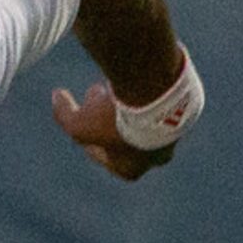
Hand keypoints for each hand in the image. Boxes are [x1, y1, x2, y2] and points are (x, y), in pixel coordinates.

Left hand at [51, 81, 173, 181]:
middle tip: (97, 96)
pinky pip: (161, 102)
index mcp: (134, 168)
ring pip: (146, 118)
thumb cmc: (115, 116)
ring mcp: (175, 133)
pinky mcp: (185, 110)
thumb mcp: (79, 121)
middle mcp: (158, 155)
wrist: (157, 90)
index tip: (82, 121)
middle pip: (128, 138)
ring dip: (128, 103)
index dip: (91, 140)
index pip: (108, 159)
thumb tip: (57, 97)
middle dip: (109, 118)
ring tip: (114, 83)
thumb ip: (64, 114)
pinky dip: (146, 91)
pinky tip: (133, 75)